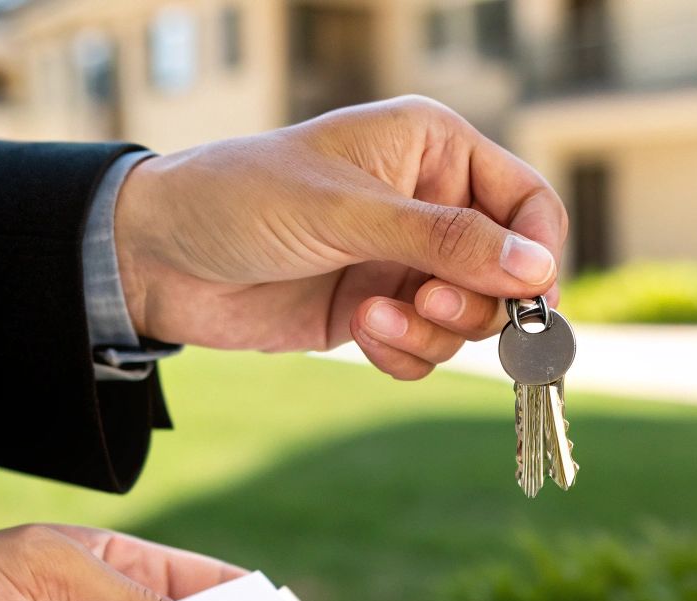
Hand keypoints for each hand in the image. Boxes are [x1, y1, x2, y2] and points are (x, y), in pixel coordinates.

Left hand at [115, 95, 568, 379]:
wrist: (158, 256)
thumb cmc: (243, 200)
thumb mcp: (348, 213)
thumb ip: (447, 241)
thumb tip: (538, 271)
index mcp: (434, 149)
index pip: (528, 202)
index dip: (537, 252)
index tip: (526, 300)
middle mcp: (430, 203)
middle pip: (510, 273)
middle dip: (476, 302)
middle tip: (425, 304)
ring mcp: (404, 260)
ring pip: (470, 320)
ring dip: (432, 333)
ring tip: (374, 317)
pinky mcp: (378, 310)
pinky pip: (427, 349)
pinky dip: (404, 354)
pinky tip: (359, 333)